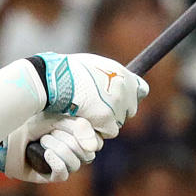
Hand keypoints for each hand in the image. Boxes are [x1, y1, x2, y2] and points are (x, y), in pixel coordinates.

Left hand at [0, 115, 101, 182]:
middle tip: (50, 132)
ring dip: (59, 149)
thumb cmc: (31, 121)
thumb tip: (94, 148)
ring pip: (75, 164)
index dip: (86, 135)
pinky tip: (46, 154)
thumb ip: (81, 127)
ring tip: (43, 141)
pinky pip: (62, 175)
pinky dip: (56, 162)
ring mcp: (60, 165)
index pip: (95, 143)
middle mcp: (71, 153)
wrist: (7, 130)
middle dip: (69, 140)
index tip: (70, 124)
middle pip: (87, 154)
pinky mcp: (47, 176)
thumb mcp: (60, 117)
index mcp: (76, 138)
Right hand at [34, 53, 148, 137]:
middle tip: (98, 108)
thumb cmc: (67, 70)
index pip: (141, 90)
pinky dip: (99, 130)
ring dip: (106, 121)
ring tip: (87, 114)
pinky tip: (85, 121)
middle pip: (130, 109)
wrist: (53, 79)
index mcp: (122, 73)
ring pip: (118, 122)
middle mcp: (124, 89)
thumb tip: (115, 79)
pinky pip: (109, 131)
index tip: (119, 99)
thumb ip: (108, 73)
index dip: (129, 96)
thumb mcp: (93, 64)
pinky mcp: (106, 119)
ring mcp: (116, 105)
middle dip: (116, 110)